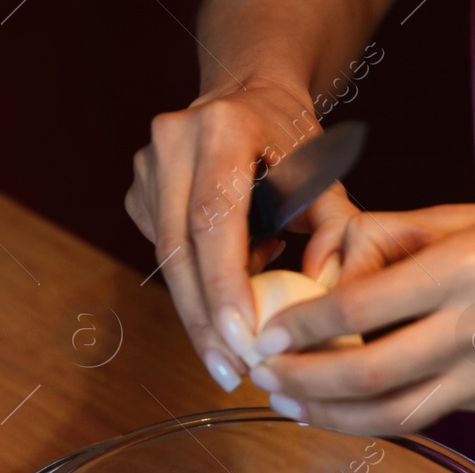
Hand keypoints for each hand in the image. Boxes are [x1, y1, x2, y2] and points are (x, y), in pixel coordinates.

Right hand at [126, 80, 357, 390]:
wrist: (247, 98)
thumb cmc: (291, 141)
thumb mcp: (326, 176)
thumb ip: (336, 229)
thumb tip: (322, 289)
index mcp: (222, 127)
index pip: (214, 218)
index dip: (224, 284)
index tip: (241, 338)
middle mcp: (173, 140)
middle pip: (178, 249)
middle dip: (204, 319)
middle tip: (230, 372)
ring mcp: (147, 167)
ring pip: (166, 260)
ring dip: (199, 313)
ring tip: (232, 354)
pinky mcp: (138, 193)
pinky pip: (164, 255)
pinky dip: (195, 287)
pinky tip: (227, 297)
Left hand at [246, 200, 474, 433]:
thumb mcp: (472, 215)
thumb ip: (394, 239)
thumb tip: (325, 268)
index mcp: (465, 268)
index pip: (360, 309)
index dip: (303, 328)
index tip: (265, 335)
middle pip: (367, 375)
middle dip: (301, 383)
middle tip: (261, 378)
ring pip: (393, 415)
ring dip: (329, 416)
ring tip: (288, 404)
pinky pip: (427, 414)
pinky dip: (377, 415)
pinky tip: (342, 406)